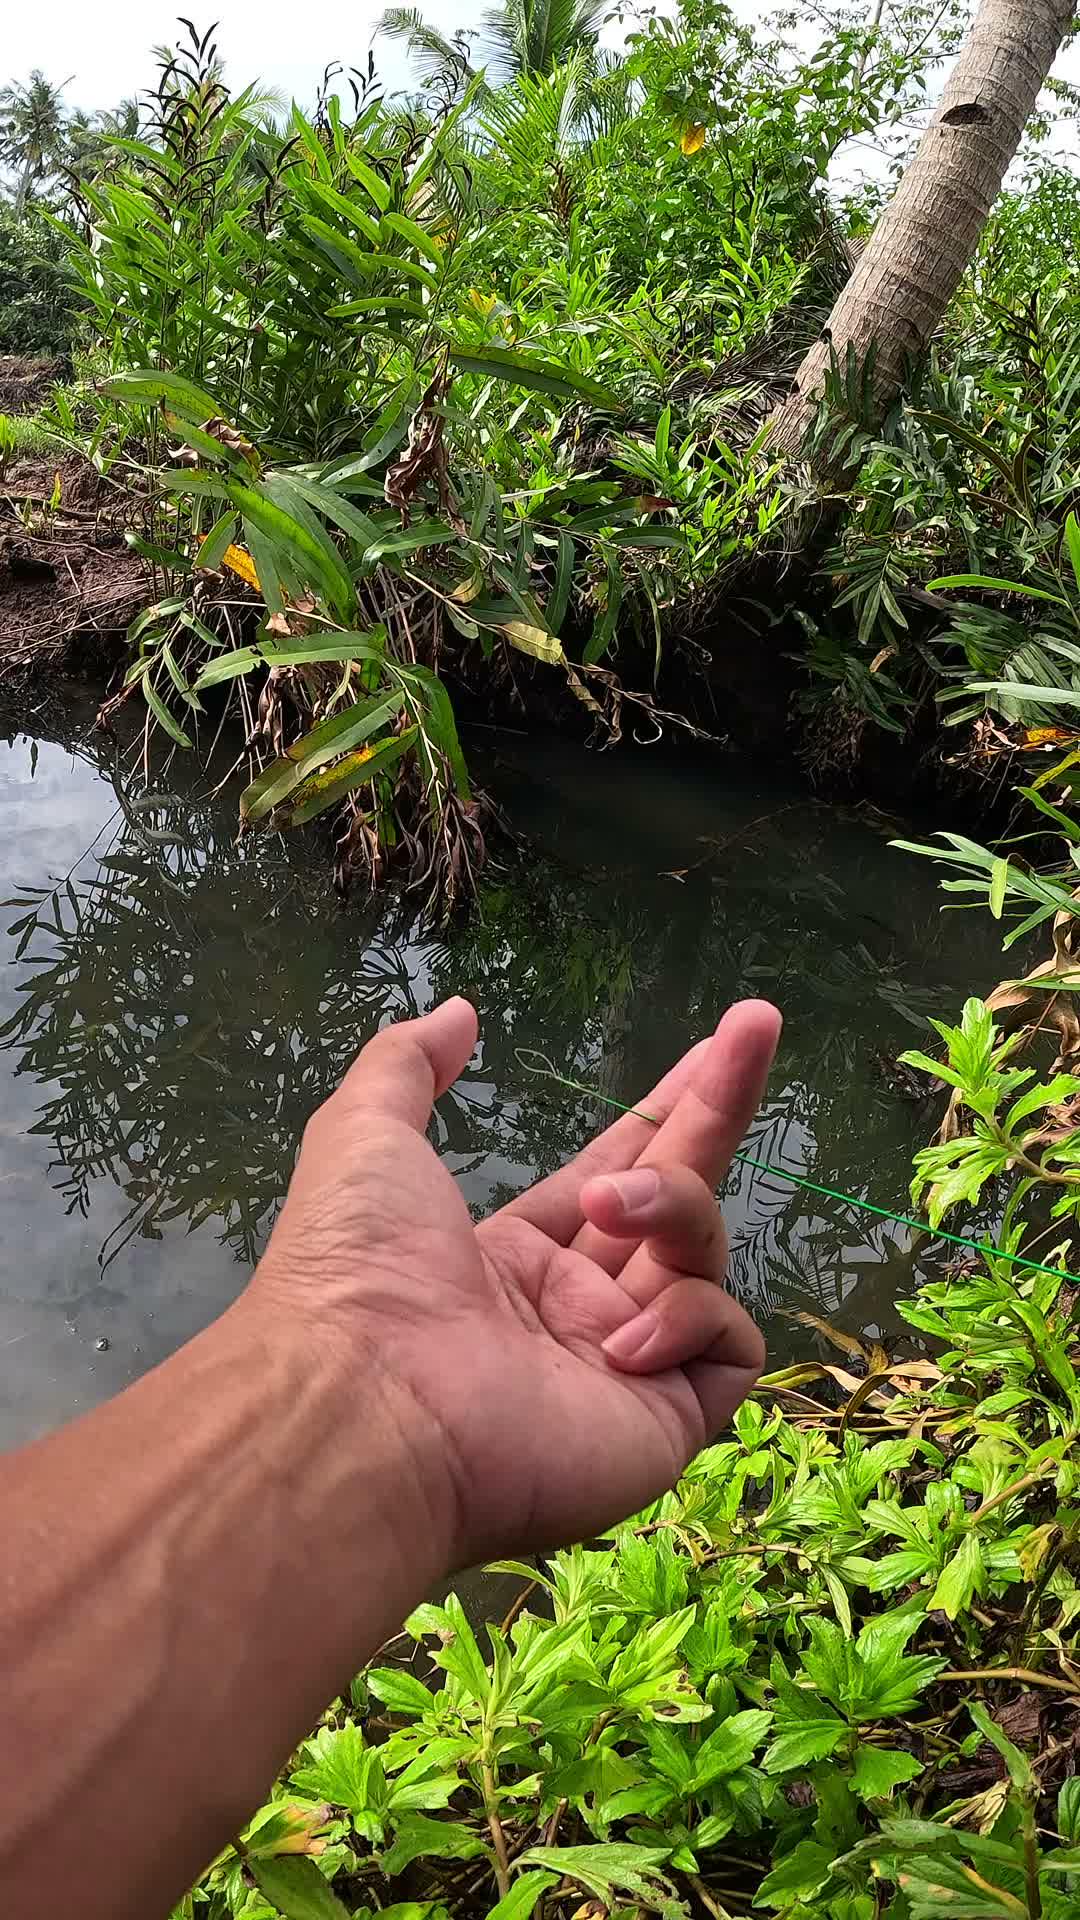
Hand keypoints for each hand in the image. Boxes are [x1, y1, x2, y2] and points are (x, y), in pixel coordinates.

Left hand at [252, 996, 780, 1570]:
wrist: (367, 1408)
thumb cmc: (359, 1270)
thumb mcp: (365, 1137)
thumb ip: (409, 1066)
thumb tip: (460, 1012)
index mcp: (514, 1258)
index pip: (614, 1173)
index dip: (664, 1111)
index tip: (716, 1045)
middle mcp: (576, 1310)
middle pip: (675, 1199)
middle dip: (717, 1108)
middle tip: (759, 1021)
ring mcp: (626, 1368)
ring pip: (701, 1256)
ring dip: (671, 1205)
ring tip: (610, 1206)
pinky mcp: (667, 1420)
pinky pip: (727, 1342)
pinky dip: (688, 1319)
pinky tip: (620, 1340)